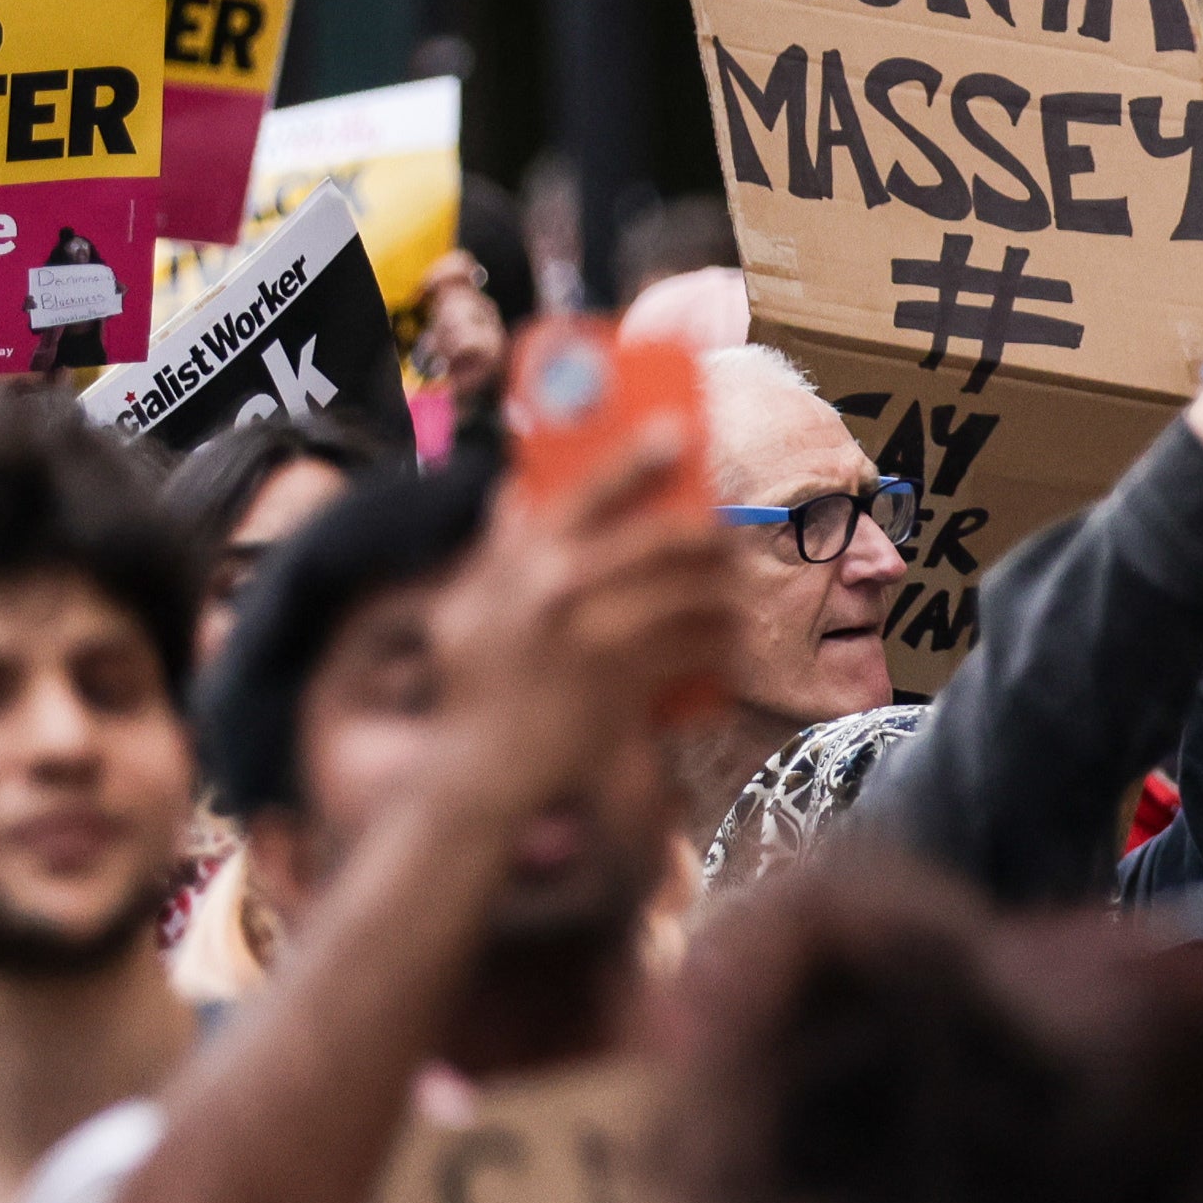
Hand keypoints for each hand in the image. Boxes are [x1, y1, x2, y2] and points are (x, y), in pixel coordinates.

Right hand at [419, 425, 736, 831]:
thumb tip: (511, 491)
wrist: (480, 772)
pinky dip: (722, 643)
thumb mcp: (466, 607)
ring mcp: (595, 635)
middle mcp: (559, 588)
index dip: (636, 455)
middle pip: (664, 538)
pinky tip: (731, 644)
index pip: (586, 490)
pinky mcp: (627, 682)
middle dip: (711, 534)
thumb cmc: (474, 686)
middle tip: (728, 538)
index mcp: (521, 561)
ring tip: (735, 598)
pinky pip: (696, 647)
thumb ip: (494, 550)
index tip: (677, 430)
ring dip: (726, 593)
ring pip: (692, 593)